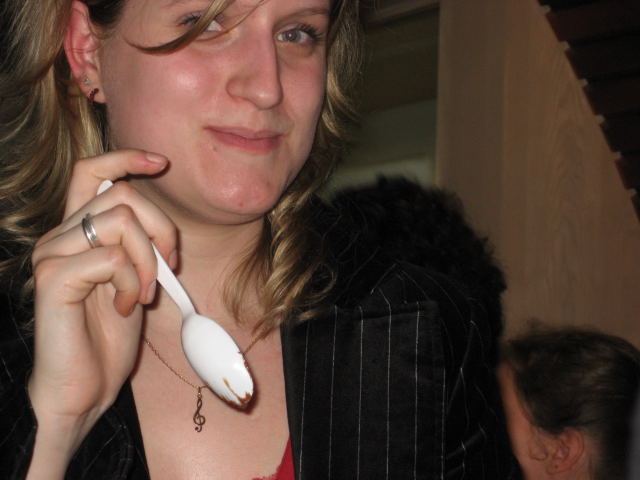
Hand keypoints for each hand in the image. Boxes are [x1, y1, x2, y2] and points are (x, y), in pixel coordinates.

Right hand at [27, 150, 175, 465]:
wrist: (84, 386)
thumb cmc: (108, 336)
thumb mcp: (134, 281)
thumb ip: (140, 248)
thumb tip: (165, 228)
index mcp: (77, 232)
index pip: (92, 172)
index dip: (125, 158)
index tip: (160, 163)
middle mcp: (59, 236)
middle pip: (122, 194)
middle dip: (162, 229)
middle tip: (168, 267)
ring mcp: (52, 254)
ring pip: (121, 222)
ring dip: (148, 262)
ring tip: (143, 295)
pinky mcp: (54, 278)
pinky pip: (113, 258)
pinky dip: (132, 283)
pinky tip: (126, 308)